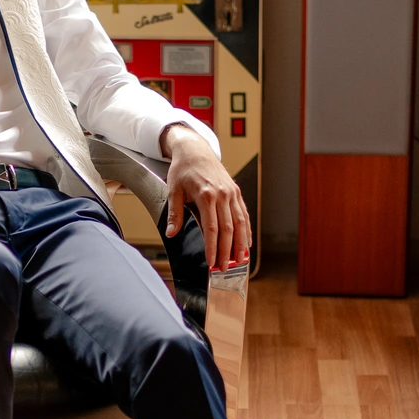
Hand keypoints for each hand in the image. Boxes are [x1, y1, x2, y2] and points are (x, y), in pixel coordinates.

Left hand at [161, 122, 251, 270]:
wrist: (195, 150)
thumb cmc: (182, 170)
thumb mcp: (173, 190)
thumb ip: (174, 214)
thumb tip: (171, 234)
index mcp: (206, 195)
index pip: (211, 228)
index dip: (213, 247)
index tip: (211, 262)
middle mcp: (223, 195)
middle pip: (228, 229)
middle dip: (227, 251)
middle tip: (224, 269)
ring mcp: (232, 193)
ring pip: (240, 223)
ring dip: (240, 244)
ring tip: (239, 262)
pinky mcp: (236, 192)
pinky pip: (244, 215)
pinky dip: (247, 231)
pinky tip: (246, 245)